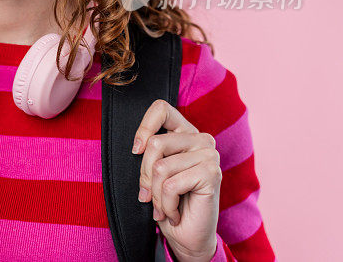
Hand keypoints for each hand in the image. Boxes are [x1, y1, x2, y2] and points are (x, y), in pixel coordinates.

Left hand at [133, 100, 221, 261]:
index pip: (161, 108)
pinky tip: (174, 213)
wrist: (186, 237)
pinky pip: (170, 184)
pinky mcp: (212, 173)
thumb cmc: (167, 202)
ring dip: (155, 195)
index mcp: (185, 132)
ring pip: (160, 166)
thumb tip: (137, 146)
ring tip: (163, 207)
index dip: (143, 127)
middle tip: (149, 196)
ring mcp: (209, 155)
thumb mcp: (152, 172)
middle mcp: (201, 139)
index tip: (136, 150)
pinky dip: (165, 204)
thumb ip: (148, 153)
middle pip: (154, 142)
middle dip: (144, 175)